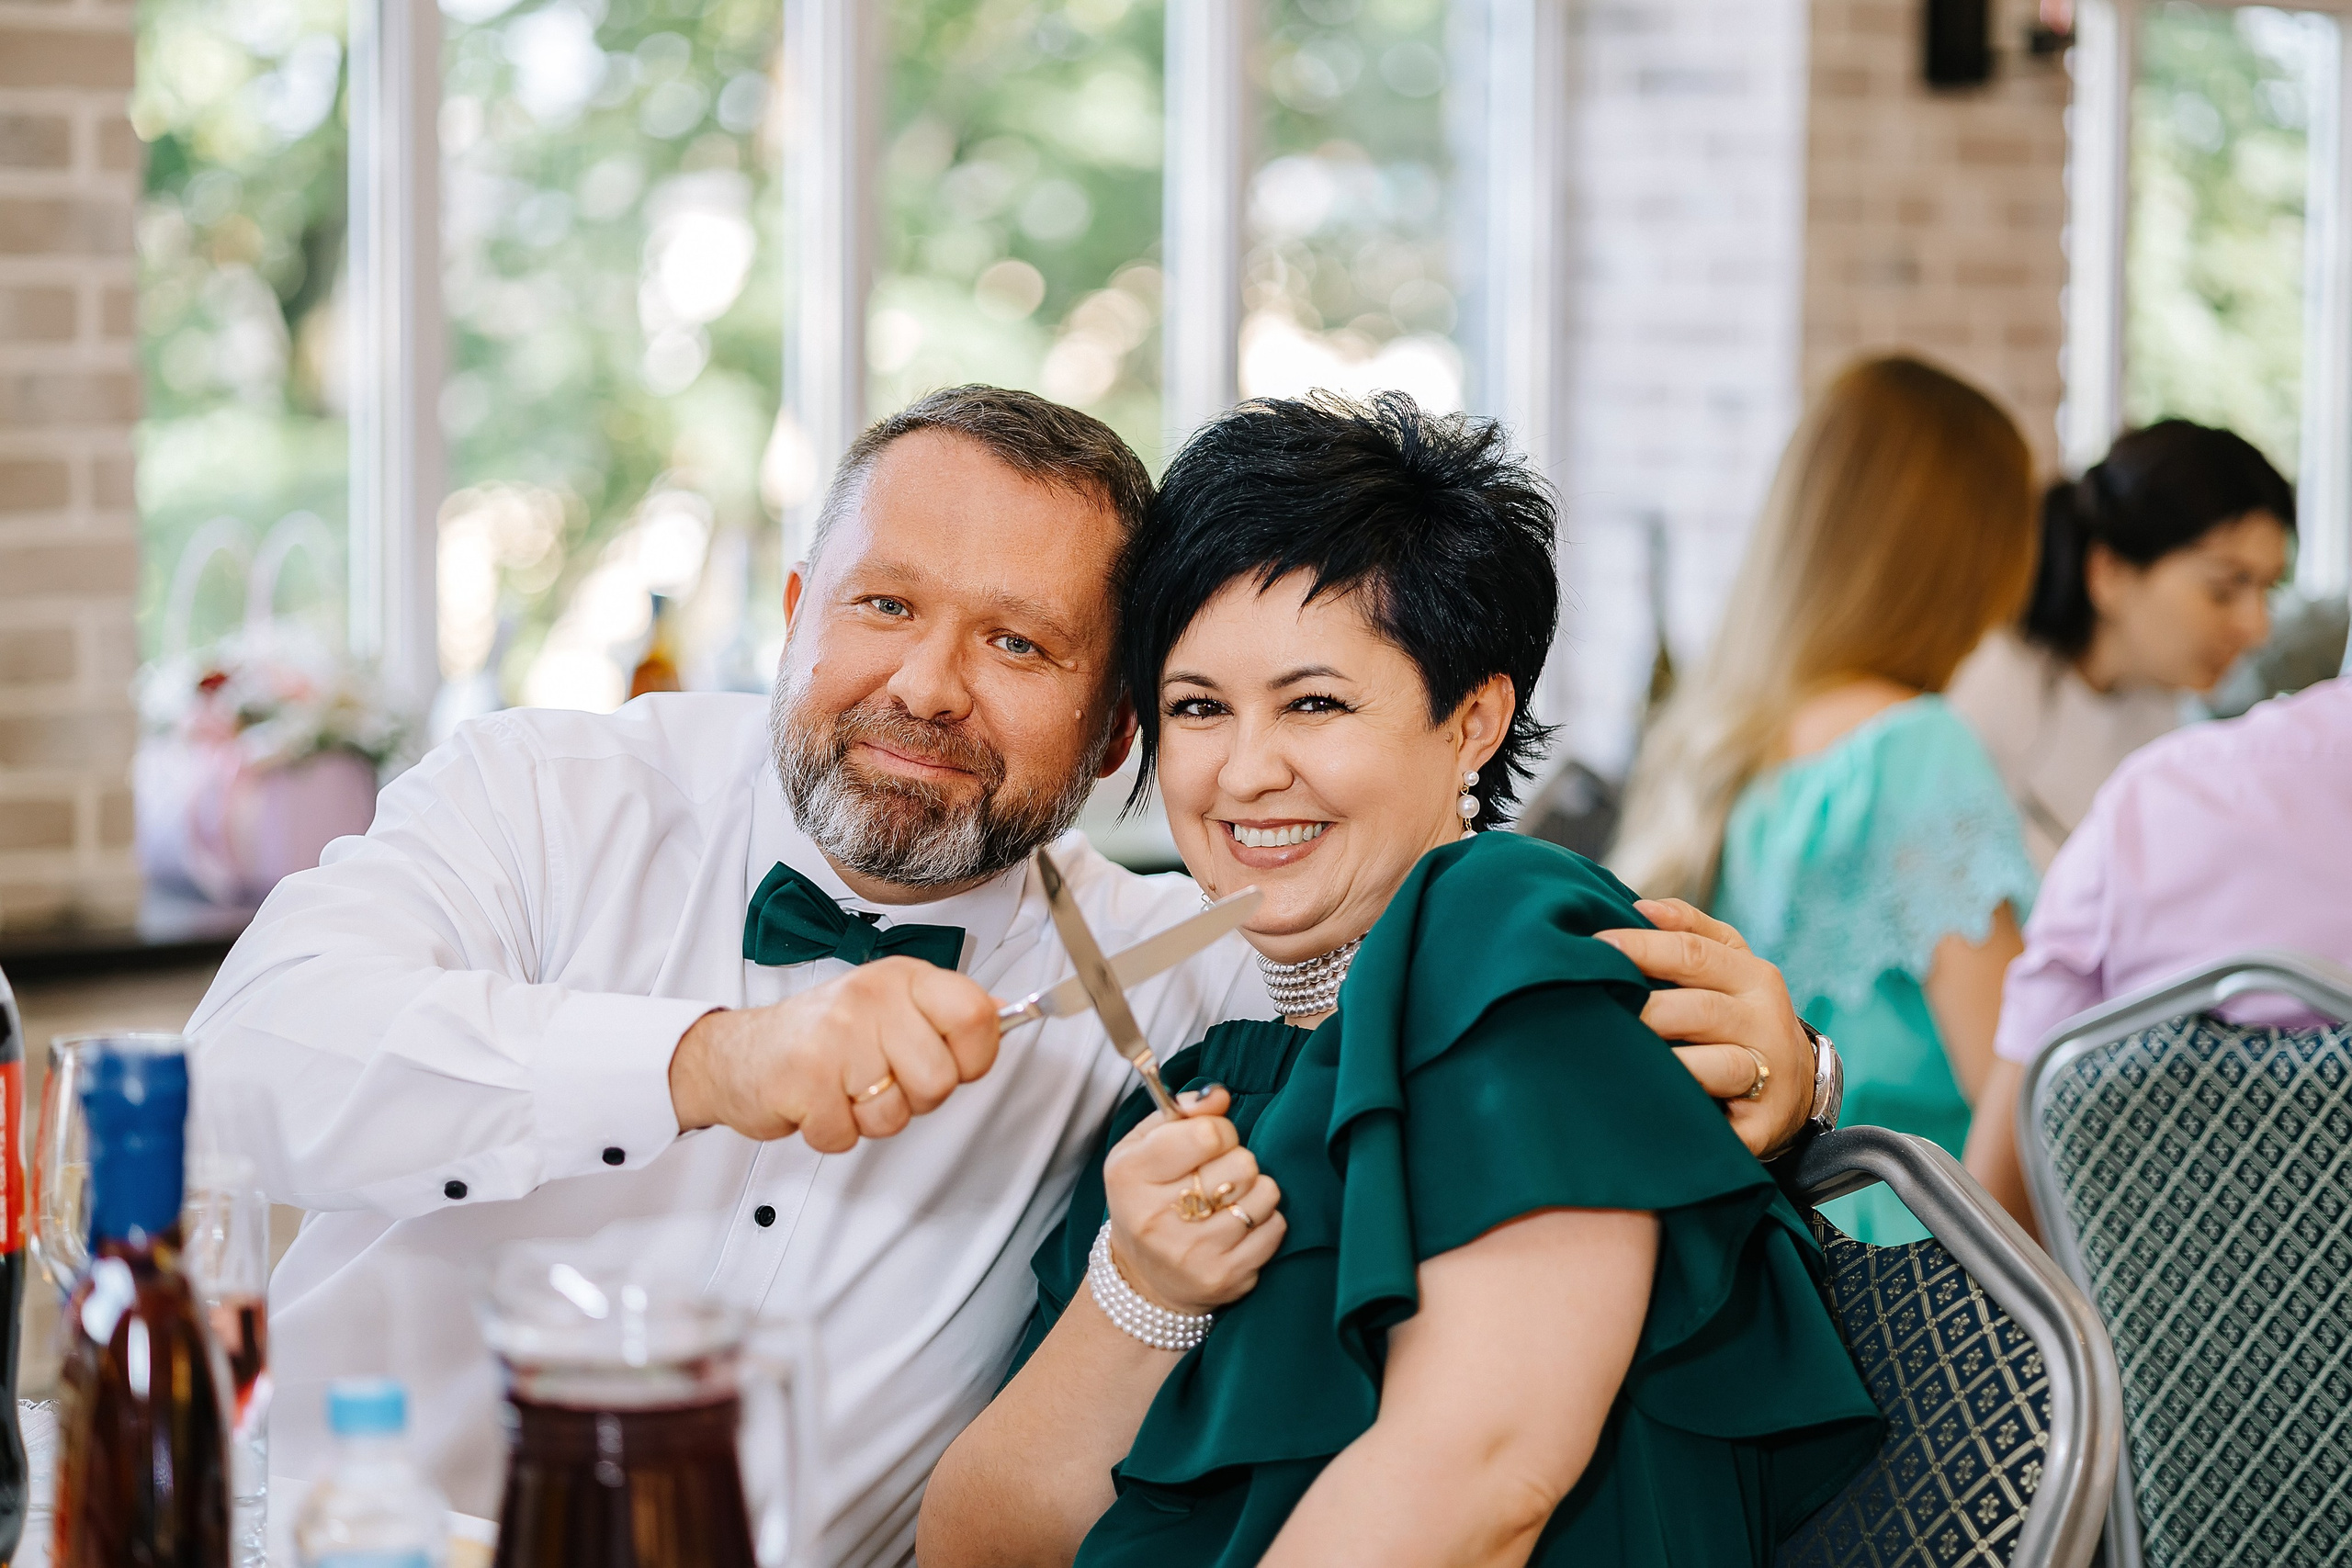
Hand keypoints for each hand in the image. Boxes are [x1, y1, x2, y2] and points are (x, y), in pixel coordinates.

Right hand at [668, 957, 1002, 1152]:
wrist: (735, 1053)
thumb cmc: (819, 1034)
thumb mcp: (888, 1004)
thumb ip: (946, 1012)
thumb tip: (1007, 1012)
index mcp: (902, 979)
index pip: (976, 1016)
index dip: (975, 1057)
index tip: (953, 1064)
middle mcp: (871, 1001)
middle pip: (940, 1080)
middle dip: (915, 1099)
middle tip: (880, 1081)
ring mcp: (836, 1038)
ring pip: (895, 1115)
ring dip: (869, 1118)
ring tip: (843, 1089)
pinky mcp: (804, 1079)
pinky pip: (848, 1136)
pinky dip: (832, 1133)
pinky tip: (816, 1103)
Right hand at [1100, 1087, 1285, 1316]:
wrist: (1143, 1279)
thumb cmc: (1147, 1198)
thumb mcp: (1143, 1146)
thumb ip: (1180, 1112)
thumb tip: (1219, 1095)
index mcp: (1131, 1175)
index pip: (1206, 1134)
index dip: (1220, 1130)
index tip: (1211, 1142)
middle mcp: (1157, 1217)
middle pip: (1241, 1163)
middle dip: (1237, 1161)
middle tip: (1218, 1176)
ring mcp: (1193, 1252)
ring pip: (1265, 1193)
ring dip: (1254, 1190)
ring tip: (1230, 1199)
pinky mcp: (1224, 1277)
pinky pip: (1276, 1227)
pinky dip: (1266, 1220)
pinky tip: (1239, 1226)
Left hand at [1596, 899, 1814, 1159]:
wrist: (1796, 1087)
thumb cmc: (1740, 1014)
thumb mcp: (1731, 964)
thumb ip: (1691, 928)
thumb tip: (1642, 907)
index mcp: (1754, 977)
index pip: (1694, 953)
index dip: (1642, 948)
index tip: (1596, 947)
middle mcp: (1766, 1023)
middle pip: (1700, 1010)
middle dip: (1646, 1010)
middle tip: (1597, 1007)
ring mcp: (1770, 1077)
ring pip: (1718, 1066)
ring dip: (1670, 1064)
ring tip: (1623, 1060)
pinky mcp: (1762, 1127)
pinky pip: (1721, 1125)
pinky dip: (1687, 1118)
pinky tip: (1649, 1110)